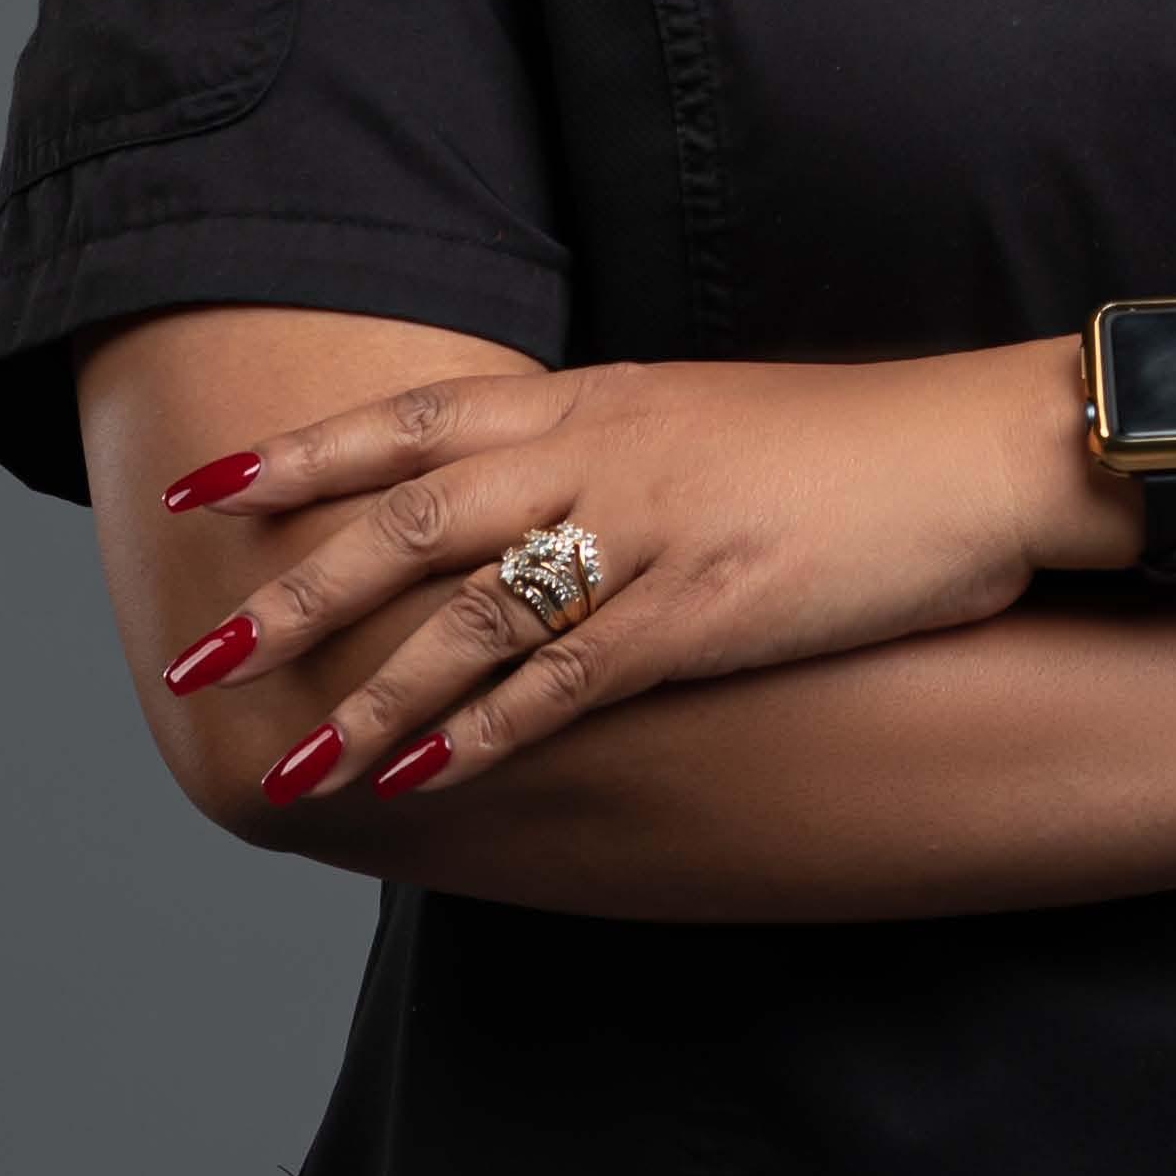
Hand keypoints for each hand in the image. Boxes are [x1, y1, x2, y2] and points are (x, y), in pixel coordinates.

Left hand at [157, 337, 1076, 804]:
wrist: (977, 449)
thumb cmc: (849, 442)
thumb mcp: (703, 417)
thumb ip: (605, 443)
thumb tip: (519, 482)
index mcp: (601, 394)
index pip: (421, 415)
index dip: (306, 453)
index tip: (207, 488)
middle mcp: (607, 449)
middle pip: (415, 516)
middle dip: (296, 588)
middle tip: (199, 654)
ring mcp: (654, 528)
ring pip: (474, 613)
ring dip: (370, 693)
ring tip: (289, 763)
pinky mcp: (708, 608)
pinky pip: (570, 677)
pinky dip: (487, 731)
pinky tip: (425, 781)